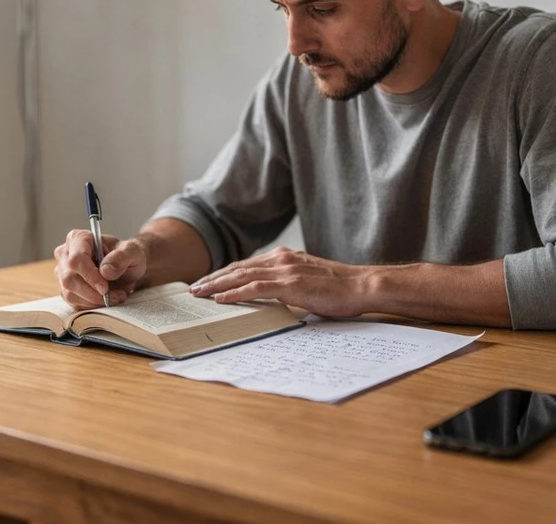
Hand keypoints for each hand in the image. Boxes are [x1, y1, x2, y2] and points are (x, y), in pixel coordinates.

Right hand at [54, 230, 146, 308]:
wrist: (126, 268)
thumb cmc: (127, 256)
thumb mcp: (133, 252)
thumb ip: (122, 257)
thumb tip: (105, 270)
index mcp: (78, 238)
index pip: (76, 259)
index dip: (90, 276)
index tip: (105, 288)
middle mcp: (65, 254)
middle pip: (69, 279)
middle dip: (94, 293)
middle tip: (117, 295)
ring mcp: (63, 272)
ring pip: (70, 293)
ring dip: (95, 301)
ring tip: (116, 297)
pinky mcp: (65, 288)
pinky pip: (74, 302)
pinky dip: (92, 306)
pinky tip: (106, 300)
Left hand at [188, 247, 373, 317]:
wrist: (362, 286)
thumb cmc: (340, 289)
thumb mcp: (308, 281)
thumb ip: (288, 284)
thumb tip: (273, 299)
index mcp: (285, 257)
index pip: (247, 265)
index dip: (225, 274)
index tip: (208, 282)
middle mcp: (281, 259)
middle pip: (238, 268)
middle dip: (214, 278)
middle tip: (193, 288)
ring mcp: (285, 270)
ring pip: (241, 276)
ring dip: (216, 285)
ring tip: (199, 294)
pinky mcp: (290, 284)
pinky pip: (255, 288)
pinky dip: (234, 293)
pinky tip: (220, 299)